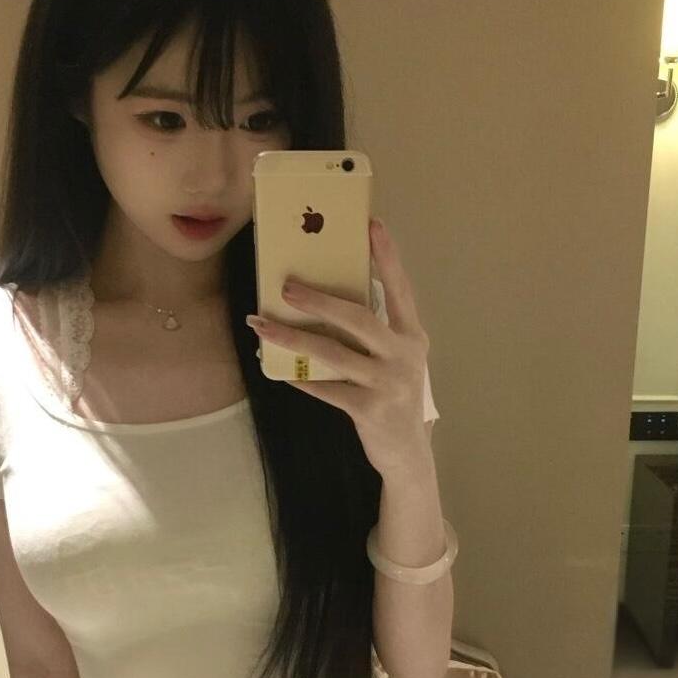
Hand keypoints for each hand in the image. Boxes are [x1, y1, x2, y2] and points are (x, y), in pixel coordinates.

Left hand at [247, 218, 431, 477]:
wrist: (408, 452)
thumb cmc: (394, 395)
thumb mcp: (396, 359)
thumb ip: (375, 332)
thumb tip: (326, 301)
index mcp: (413, 336)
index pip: (400, 289)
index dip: (387, 257)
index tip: (371, 225)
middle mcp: (405, 357)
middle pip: (359, 319)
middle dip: (321, 300)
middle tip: (287, 285)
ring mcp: (388, 384)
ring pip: (334, 354)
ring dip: (294, 338)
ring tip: (263, 324)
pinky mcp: (369, 410)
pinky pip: (326, 389)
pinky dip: (301, 378)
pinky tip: (279, 370)